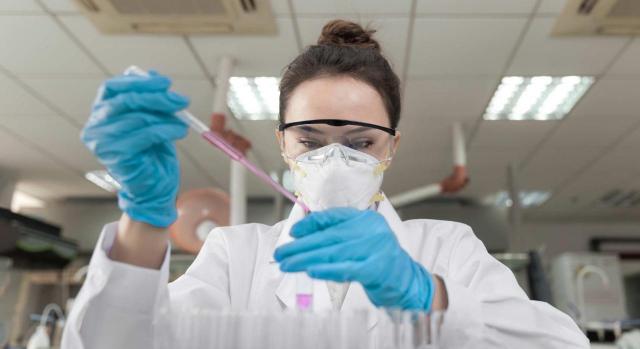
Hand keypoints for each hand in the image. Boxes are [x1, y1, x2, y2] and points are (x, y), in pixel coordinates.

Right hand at [81, 71, 188, 227]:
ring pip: (138, 118)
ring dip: (166, 116)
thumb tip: (156, 76)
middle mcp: (95, 127)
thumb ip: (149, 100)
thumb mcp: (152, 120)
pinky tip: (180, 131)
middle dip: (157, 98)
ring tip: (182, 121)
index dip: (138, 81)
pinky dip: (167, 130)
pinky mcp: (116, 155)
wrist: (154, 187)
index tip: (165, 83)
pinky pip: (146, 134)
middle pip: (126, 100)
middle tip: (181, 100)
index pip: (112, 88)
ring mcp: (102, 142)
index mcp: (99, 114)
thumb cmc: (152, 153)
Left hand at [274, 208, 434, 310]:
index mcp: (366, 219)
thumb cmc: (378, 260)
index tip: (293, 233)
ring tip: (287, 264)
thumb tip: (302, 235)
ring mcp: (376, 248)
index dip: (311, 224)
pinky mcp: (377, 269)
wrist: (408, 281)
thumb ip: (338, 235)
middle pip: (329, 237)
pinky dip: (326, 270)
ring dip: (306, 259)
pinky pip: (346, 269)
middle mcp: (372, 230)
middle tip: (280, 254)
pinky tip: (310, 271)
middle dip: (301, 246)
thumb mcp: (360, 241)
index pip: (334, 217)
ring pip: (333, 252)